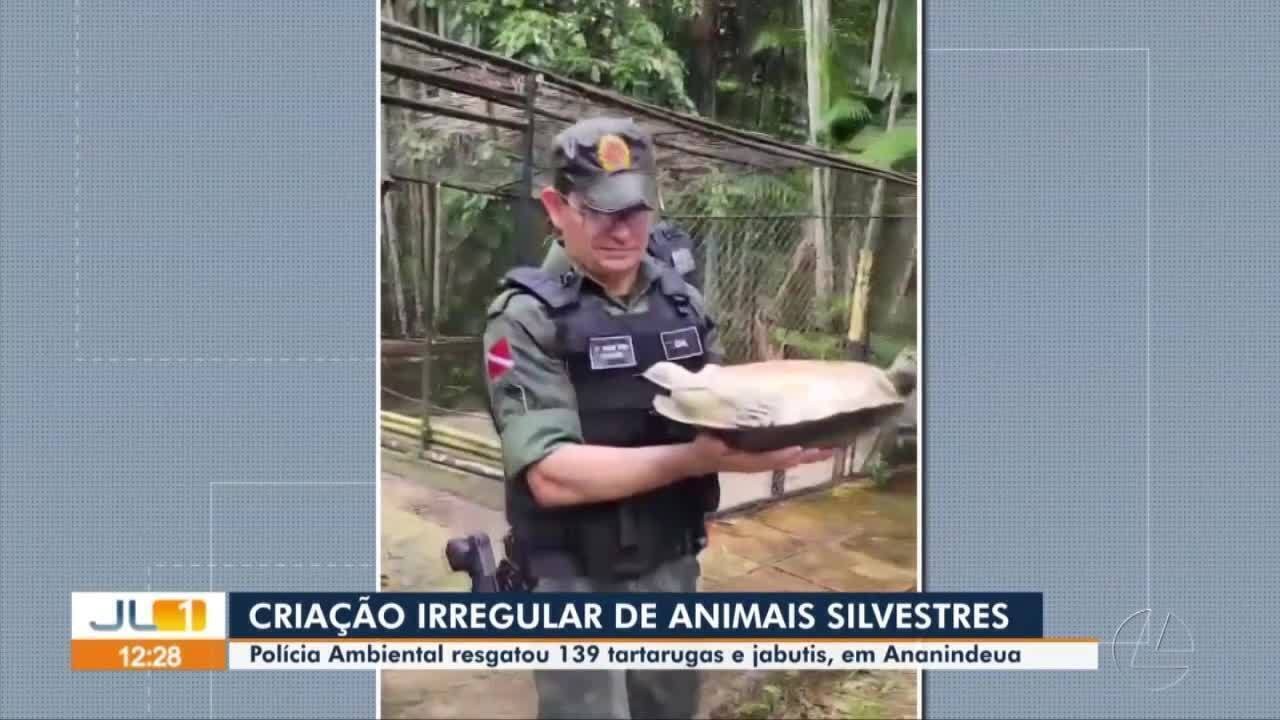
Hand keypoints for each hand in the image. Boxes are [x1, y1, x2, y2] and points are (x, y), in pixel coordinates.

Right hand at [687, 433, 833, 474]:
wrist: (699, 459)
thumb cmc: (703, 448)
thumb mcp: (707, 444)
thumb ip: (713, 443)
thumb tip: (720, 437)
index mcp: (747, 461)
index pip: (769, 459)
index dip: (784, 455)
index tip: (800, 450)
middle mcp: (759, 463)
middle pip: (789, 461)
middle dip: (810, 456)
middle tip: (832, 449)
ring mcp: (763, 462)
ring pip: (792, 460)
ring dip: (811, 455)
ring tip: (832, 448)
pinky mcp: (764, 458)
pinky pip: (788, 456)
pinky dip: (803, 452)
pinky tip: (815, 446)